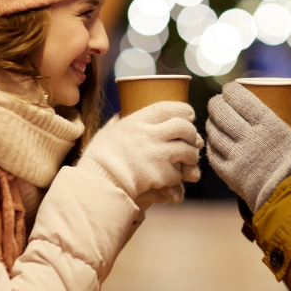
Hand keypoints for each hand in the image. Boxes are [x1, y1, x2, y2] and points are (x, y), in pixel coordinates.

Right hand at [77, 101, 203, 208]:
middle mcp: (150, 134)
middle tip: (191, 140)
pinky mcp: (161, 174)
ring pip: (188, 151)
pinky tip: (170, 178)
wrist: (98, 183)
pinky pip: (178, 174)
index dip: (184, 110)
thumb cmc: (100, 157)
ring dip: (191, 156)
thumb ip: (119, 120)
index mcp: (137, 121)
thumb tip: (122, 113)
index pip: (168, 107)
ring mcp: (157, 154)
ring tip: (187, 160)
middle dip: (192, 134)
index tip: (189, 115)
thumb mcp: (108, 131)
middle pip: (184, 127)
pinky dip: (177, 177)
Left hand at [206, 80, 290, 213]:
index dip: (229, 90)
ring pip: (213, 131)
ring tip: (215, 118)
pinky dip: (211, 144)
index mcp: (268, 125)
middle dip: (216, 103)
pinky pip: (212, 154)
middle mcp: (249, 139)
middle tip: (219, 102)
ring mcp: (237, 157)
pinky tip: (215, 140)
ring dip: (211, 121)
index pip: (239, 98)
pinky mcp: (229, 174)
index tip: (230, 89)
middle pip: (221, 112)